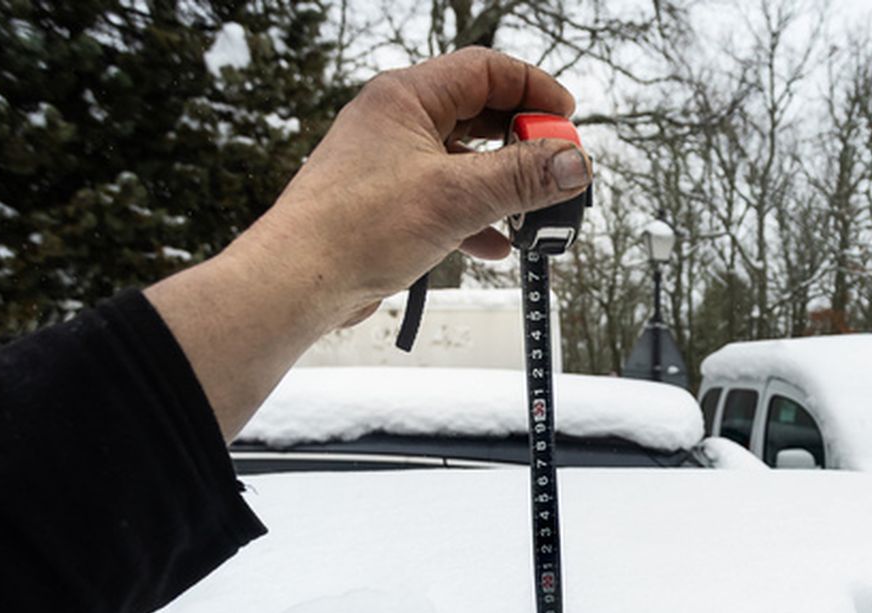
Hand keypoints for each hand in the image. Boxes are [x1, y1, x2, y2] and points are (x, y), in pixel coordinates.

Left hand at [146, 48, 589, 438]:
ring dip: (503, 185)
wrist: (297, 282)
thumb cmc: (354, 228)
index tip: (566, 121)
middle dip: (523, 142)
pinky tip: (495, 244)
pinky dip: (477, 216)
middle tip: (555, 169)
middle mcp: (396, 122)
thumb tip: (574, 162)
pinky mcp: (388, 204)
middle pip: (479, 114)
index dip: (533, 89)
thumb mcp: (457, 197)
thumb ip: (523, 178)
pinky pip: (446, 198)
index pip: (485, 70)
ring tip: (532, 212)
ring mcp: (390, 163)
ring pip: (464, 160)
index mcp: (405, 98)